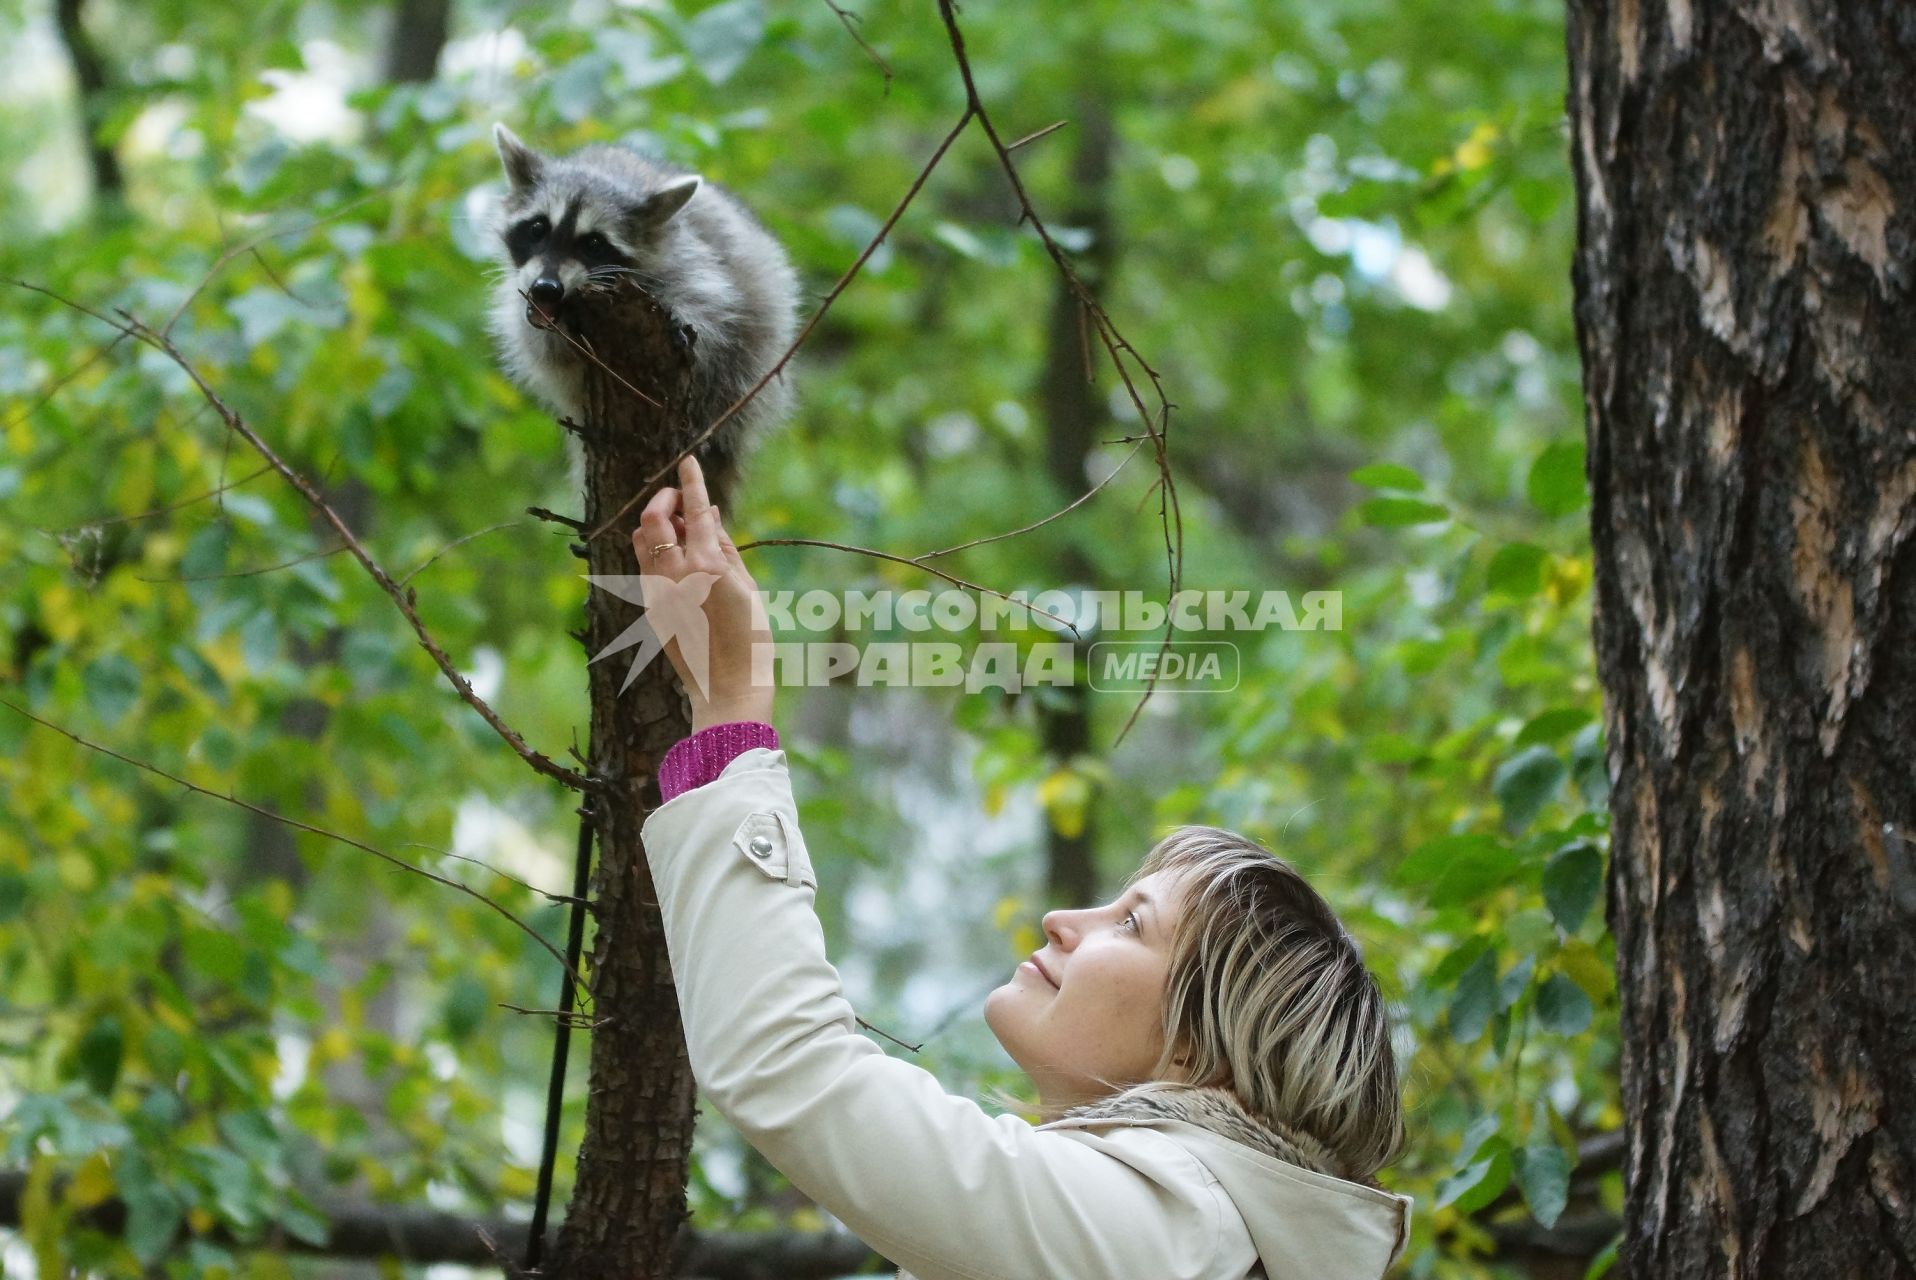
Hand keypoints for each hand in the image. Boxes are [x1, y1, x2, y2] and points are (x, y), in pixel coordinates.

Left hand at [634, 455, 775, 731]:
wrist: (726, 688)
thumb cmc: (750, 639)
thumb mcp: (747, 587)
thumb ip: (726, 547)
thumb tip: (712, 514)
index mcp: (705, 565)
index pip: (695, 510)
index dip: (691, 481)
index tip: (688, 460)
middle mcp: (673, 574)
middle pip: (652, 518)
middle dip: (663, 499)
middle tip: (679, 496)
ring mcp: (656, 592)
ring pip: (640, 541)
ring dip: (657, 525)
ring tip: (681, 529)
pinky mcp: (650, 608)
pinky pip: (645, 566)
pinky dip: (656, 551)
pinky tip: (679, 560)